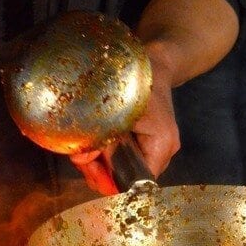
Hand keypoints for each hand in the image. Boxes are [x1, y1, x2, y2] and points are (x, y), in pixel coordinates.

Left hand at [70, 58, 179, 193]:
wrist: (154, 63)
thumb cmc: (139, 83)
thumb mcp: (116, 112)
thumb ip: (99, 139)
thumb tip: (82, 158)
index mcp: (161, 146)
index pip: (138, 181)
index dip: (113, 183)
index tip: (92, 175)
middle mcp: (163, 152)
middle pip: (130, 177)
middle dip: (103, 172)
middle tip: (82, 161)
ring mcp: (157, 147)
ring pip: (126, 167)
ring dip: (102, 163)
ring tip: (84, 152)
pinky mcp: (147, 141)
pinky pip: (126, 155)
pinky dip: (108, 153)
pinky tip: (93, 146)